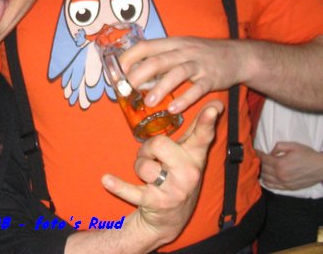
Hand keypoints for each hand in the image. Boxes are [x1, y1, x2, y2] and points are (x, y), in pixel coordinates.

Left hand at [100, 102, 222, 244]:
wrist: (170, 219)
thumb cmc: (179, 176)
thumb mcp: (191, 155)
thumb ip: (199, 129)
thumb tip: (216, 103)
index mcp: (196, 157)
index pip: (203, 135)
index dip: (207, 121)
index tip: (213, 107)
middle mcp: (189, 173)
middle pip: (159, 144)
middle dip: (148, 148)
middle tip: (152, 157)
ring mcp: (173, 190)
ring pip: (144, 165)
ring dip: (139, 166)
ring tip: (147, 175)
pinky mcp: (155, 203)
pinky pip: (131, 191)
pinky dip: (117, 186)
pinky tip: (106, 180)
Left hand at [119, 36, 242, 113]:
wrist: (237, 55)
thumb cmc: (202, 55)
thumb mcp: (180, 50)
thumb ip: (160, 60)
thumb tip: (135, 76)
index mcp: (172, 43)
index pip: (145, 46)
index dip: (129, 58)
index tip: (117, 72)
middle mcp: (183, 51)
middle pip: (157, 60)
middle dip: (139, 75)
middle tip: (127, 89)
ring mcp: (198, 64)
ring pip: (176, 73)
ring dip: (160, 88)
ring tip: (148, 102)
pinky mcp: (211, 78)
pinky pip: (197, 88)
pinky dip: (185, 99)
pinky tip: (174, 109)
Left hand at [257, 141, 322, 190]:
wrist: (321, 167)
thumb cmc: (307, 155)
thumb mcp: (293, 146)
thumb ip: (279, 146)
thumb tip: (271, 152)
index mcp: (280, 163)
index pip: (264, 159)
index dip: (258, 154)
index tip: (256, 151)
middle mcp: (280, 175)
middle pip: (263, 169)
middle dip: (260, 162)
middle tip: (259, 158)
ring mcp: (284, 183)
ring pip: (266, 178)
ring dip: (262, 172)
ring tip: (263, 167)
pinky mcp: (288, 188)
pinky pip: (272, 187)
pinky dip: (267, 182)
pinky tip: (266, 177)